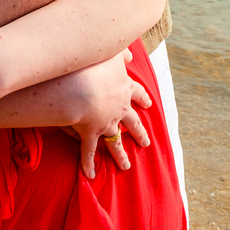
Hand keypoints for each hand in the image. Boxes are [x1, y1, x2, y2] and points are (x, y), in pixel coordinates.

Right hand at [57, 49, 151, 178]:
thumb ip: (120, 53)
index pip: (137, 94)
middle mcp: (118, 109)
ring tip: (126, 166)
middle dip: (139, 132)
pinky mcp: (89, 134)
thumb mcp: (111, 53)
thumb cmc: (94, 64)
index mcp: (123, 89)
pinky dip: (88, 164)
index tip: (148, 105)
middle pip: (132, 122)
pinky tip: (90, 175)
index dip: (142, 99)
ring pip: (116, 142)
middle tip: (145, 143)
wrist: (80, 86)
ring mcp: (105, 123)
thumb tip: (130, 55)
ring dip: (120, 155)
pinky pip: (88, 152)